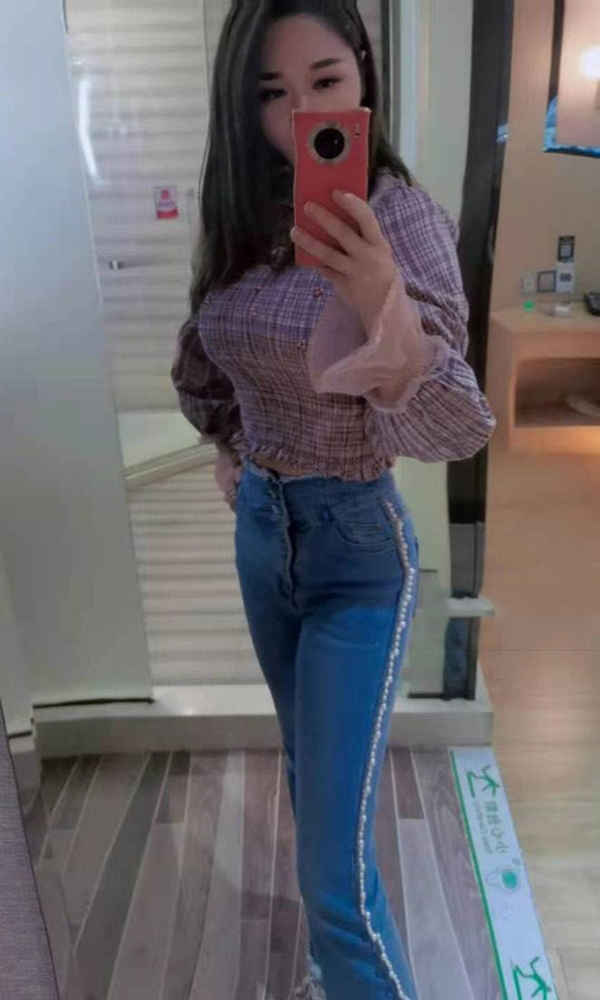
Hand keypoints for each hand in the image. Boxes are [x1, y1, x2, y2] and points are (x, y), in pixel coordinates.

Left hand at [291, 191, 397, 331]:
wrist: (386, 305)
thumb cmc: (380, 269)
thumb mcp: (379, 251)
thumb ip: (363, 236)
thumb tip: (337, 212)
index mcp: (379, 244)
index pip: (367, 219)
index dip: (352, 204)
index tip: (337, 192)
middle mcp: (368, 257)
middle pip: (343, 234)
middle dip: (324, 218)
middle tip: (307, 206)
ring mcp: (355, 273)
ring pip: (328, 255)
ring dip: (310, 242)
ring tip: (295, 231)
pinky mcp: (344, 287)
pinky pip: (326, 271)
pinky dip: (315, 262)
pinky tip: (303, 254)